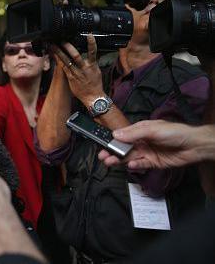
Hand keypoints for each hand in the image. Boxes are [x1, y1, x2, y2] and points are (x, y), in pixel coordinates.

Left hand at [50, 35, 104, 105]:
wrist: (93, 97)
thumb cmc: (95, 84)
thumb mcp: (97, 71)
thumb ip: (93, 61)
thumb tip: (94, 54)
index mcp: (92, 65)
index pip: (93, 52)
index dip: (91, 43)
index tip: (89, 35)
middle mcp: (84, 68)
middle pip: (76, 56)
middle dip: (69, 47)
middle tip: (62, 40)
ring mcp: (76, 73)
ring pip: (66, 61)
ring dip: (59, 53)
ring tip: (53, 46)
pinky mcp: (70, 78)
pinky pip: (63, 67)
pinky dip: (58, 60)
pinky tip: (53, 55)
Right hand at [98, 120, 214, 168]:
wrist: (194, 146)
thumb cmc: (176, 133)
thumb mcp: (152, 129)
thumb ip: (133, 133)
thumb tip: (116, 134)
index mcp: (140, 131)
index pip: (122, 136)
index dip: (113, 141)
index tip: (103, 145)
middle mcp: (142, 142)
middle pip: (123, 148)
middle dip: (112, 152)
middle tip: (103, 156)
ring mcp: (147, 153)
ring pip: (129, 157)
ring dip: (119, 160)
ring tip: (110, 162)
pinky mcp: (153, 163)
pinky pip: (141, 165)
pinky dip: (135, 166)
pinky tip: (131, 165)